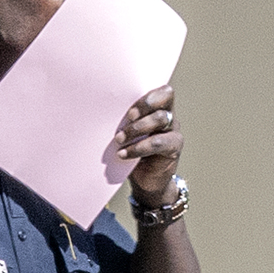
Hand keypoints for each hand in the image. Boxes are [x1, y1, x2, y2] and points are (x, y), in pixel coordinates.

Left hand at [111, 83, 185, 207]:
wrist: (144, 181)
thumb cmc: (130, 150)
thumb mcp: (126, 132)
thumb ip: (124, 120)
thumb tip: (100, 109)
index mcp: (158, 108)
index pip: (163, 92)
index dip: (149, 96)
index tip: (129, 108)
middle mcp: (169, 117)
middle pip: (163, 102)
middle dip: (142, 107)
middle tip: (127, 118)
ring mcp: (173, 132)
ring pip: (161, 119)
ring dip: (137, 128)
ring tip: (118, 139)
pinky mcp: (173, 149)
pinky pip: (158, 143)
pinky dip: (138, 148)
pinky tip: (123, 154)